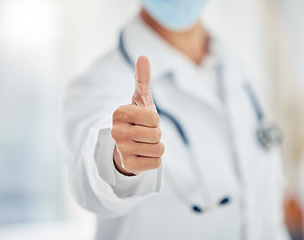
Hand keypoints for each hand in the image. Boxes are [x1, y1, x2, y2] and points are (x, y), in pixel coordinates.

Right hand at [111, 56, 164, 175]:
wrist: (127, 145)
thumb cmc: (138, 119)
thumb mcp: (140, 99)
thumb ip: (142, 79)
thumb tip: (143, 56)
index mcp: (119, 113)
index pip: (154, 118)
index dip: (155, 120)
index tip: (144, 121)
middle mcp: (115, 132)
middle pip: (157, 134)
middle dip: (156, 134)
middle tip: (144, 134)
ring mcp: (120, 150)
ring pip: (158, 149)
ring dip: (156, 147)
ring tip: (143, 144)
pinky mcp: (127, 166)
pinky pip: (156, 163)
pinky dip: (154, 159)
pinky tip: (142, 155)